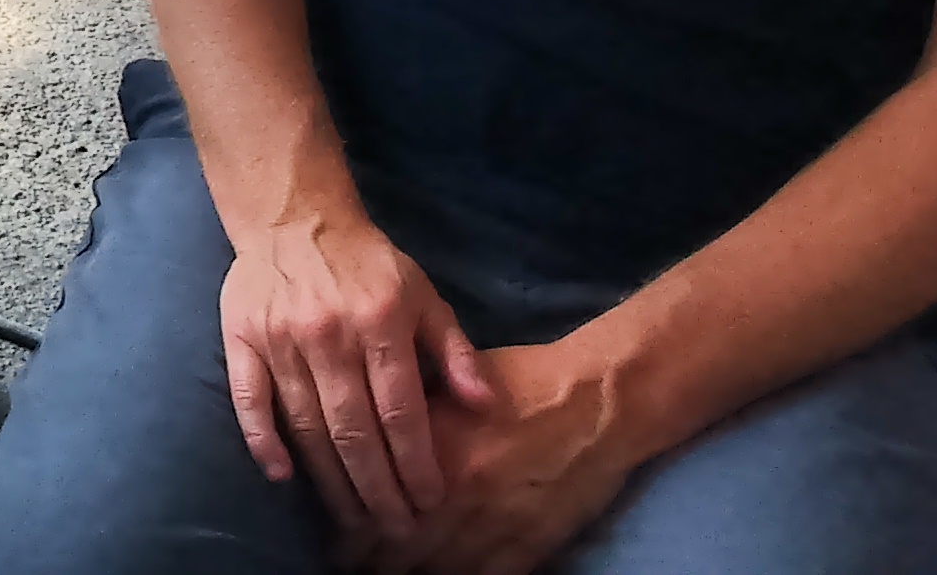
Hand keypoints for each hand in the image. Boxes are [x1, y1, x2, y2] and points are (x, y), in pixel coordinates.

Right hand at [218, 204, 494, 552]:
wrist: (294, 218)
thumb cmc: (369, 265)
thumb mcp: (424, 297)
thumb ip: (456, 352)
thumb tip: (486, 406)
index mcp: (379, 324)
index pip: (400, 412)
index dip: (416, 463)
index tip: (430, 501)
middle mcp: (329, 336)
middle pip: (354, 430)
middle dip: (378, 488)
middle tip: (396, 527)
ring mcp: (280, 339)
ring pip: (306, 424)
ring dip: (331, 479)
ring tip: (354, 518)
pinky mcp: (241, 339)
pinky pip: (249, 399)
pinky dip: (263, 440)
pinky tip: (283, 476)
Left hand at [365, 343, 642, 574]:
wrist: (599, 400)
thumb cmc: (523, 381)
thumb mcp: (452, 388)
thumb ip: (413, 420)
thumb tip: (370, 443)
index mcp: (434, 448)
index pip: (375, 502)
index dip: (349, 524)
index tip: (337, 532)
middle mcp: (460, 493)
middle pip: (399, 545)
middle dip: (370, 559)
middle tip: (348, 564)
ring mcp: (499, 523)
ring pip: (438, 567)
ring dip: (406, 574)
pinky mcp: (534, 541)